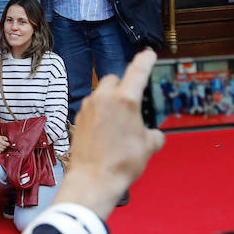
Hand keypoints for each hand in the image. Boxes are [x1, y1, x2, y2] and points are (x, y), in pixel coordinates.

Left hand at [55, 49, 164, 220]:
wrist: (93, 179)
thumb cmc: (121, 163)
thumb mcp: (148, 147)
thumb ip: (154, 135)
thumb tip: (154, 135)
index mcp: (126, 100)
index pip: (138, 71)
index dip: (145, 60)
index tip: (148, 53)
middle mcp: (104, 98)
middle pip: (115, 79)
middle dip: (123, 87)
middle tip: (131, 104)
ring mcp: (88, 107)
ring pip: (102, 93)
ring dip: (110, 101)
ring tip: (118, 124)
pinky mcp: (79, 117)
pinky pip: (92, 107)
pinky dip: (100, 113)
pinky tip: (105, 131)